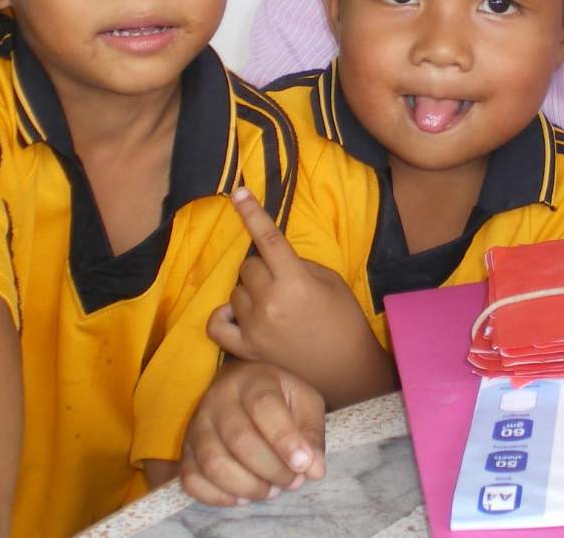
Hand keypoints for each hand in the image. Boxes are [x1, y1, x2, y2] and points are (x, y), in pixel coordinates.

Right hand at [180, 360, 325, 505]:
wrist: (239, 388)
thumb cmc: (278, 397)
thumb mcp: (304, 402)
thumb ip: (312, 433)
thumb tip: (314, 470)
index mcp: (253, 380)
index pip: (264, 406)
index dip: (284, 439)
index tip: (303, 465)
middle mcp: (218, 400)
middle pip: (239, 439)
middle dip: (271, 469)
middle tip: (292, 481)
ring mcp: (197, 425)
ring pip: (213, 463)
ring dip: (247, 486)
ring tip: (271, 489)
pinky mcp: (185, 451)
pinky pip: (192, 480)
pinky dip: (219, 496)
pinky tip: (243, 495)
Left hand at [209, 188, 359, 366]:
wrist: (346, 371)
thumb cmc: (344, 321)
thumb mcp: (330, 282)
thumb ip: (299, 266)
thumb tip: (274, 259)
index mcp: (294, 281)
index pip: (268, 238)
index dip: (252, 213)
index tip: (239, 192)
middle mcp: (269, 301)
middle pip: (248, 266)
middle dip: (262, 267)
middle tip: (281, 281)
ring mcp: (254, 327)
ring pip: (235, 291)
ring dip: (249, 290)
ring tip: (270, 304)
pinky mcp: (246, 349)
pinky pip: (217, 324)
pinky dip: (224, 314)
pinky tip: (238, 314)